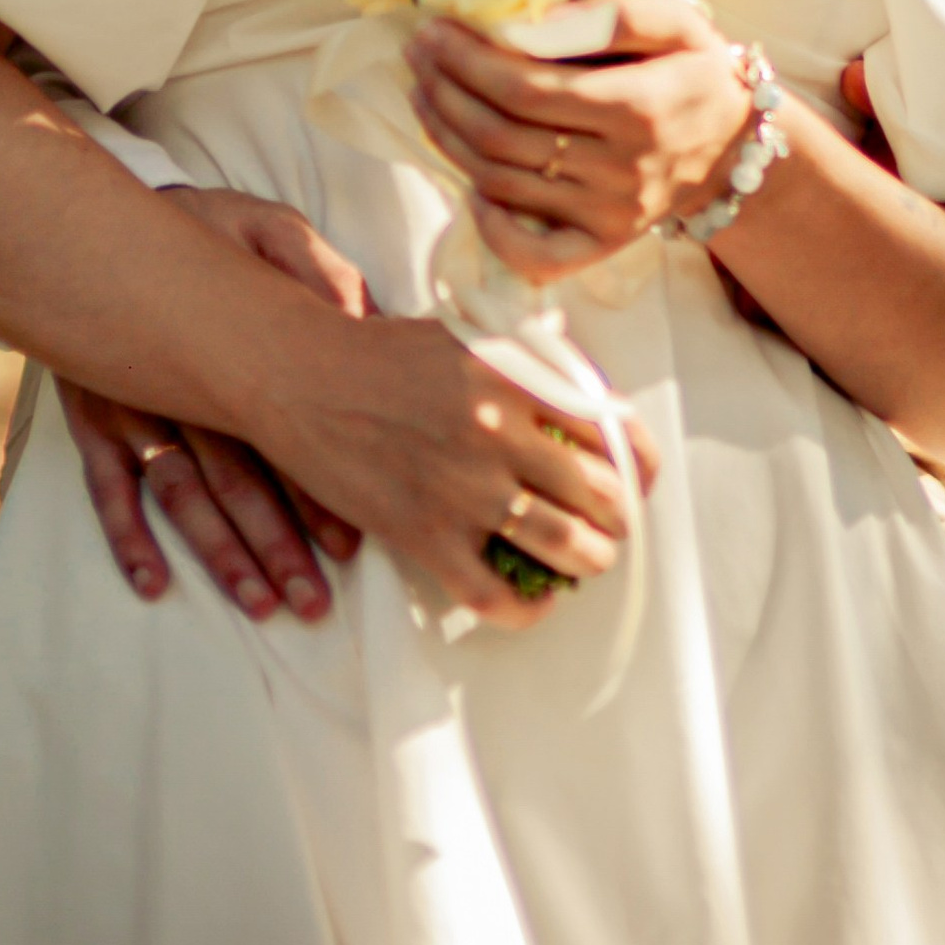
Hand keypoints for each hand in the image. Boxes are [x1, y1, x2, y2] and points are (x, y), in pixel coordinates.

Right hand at [59, 187, 369, 623]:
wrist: (101, 218)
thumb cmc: (202, 229)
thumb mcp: (265, 226)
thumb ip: (315, 269)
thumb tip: (360, 320)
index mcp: (233, 343)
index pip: (282, 429)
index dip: (315, 488)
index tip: (348, 541)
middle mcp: (181, 383)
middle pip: (235, 475)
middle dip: (277, 541)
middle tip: (313, 599)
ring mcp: (131, 403)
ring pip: (181, 490)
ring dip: (220, 551)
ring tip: (259, 602)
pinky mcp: (90, 415)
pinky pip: (105, 484)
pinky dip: (126, 535)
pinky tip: (152, 583)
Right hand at [255, 310, 659, 627]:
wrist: (301, 379)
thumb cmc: (382, 353)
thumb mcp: (463, 334)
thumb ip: (522, 356)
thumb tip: (575, 376)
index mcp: (513, 375)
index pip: (609, 424)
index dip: (640, 460)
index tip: (643, 478)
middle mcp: (498, 430)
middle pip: (597, 490)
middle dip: (619, 516)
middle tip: (614, 523)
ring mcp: (463, 487)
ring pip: (562, 544)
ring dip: (589, 560)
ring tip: (589, 560)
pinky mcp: (425, 534)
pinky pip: (494, 594)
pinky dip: (527, 609)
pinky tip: (535, 602)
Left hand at [404, 0, 757, 284]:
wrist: (738, 148)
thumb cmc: (697, 70)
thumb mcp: (676, 20)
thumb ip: (612, 14)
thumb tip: (532, 20)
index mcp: (637, 106)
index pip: (525, 89)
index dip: (467, 60)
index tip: (434, 29)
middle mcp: (621, 168)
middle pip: (503, 136)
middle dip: (446, 91)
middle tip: (416, 55)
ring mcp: (610, 215)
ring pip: (504, 184)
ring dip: (450, 139)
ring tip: (424, 94)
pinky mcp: (605, 245)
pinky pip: (536, 255)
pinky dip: (492, 227)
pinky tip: (469, 185)